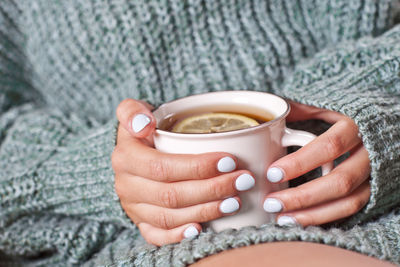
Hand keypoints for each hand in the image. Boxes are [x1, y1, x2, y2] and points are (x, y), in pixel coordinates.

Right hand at [112, 99, 255, 245]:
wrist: (134, 153)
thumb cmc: (145, 130)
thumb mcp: (133, 111)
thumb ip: (132, 111)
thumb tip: (143, 124)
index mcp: (126, 157)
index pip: (163, 166)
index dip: (197, 167)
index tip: (229, 161)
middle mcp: (126, 185)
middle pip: (171, 194)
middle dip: (212, 189)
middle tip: (243, 181)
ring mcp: (133, 207)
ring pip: (169, 216)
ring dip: (205, 211)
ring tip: (235, 201)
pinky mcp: (141, 223)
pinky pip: (156, 235)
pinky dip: (178, 235)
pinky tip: (200, 230)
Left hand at [263, 101, 370, 225]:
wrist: (389, 121)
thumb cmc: (352, 110)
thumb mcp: (328, 102)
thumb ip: (301, 108)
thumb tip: (268, 116)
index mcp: (357, 124)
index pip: (330, 146)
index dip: (300, 162)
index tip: (273, 173)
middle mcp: (371, 152)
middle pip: (341, 181)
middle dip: (303, 196)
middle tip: (272, 202)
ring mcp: (376, 173)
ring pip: (349, 201)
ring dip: (313, 214)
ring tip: (282, 218)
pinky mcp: (375, 188)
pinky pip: (353, 208)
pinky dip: (327, 217)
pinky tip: (301, 219)